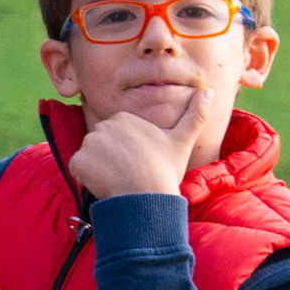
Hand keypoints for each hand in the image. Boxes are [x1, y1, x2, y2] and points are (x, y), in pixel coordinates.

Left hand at [70, 90, 202, 198]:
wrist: (147, 198)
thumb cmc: (165, 170)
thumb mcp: (183, 140)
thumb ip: (195, 114)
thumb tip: (211, 91)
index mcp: (124, 117)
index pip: (116, 134)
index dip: (126, 151)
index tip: (139, 161)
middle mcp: (103, 125)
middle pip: (101, 143)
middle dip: (111, 158)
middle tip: (129, 171)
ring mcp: (89, 143)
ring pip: (90, 156)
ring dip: (99, 168)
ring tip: (119, 178)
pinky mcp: (78, 161)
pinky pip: (78, 169)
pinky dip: (87, 178)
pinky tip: (104, 184)